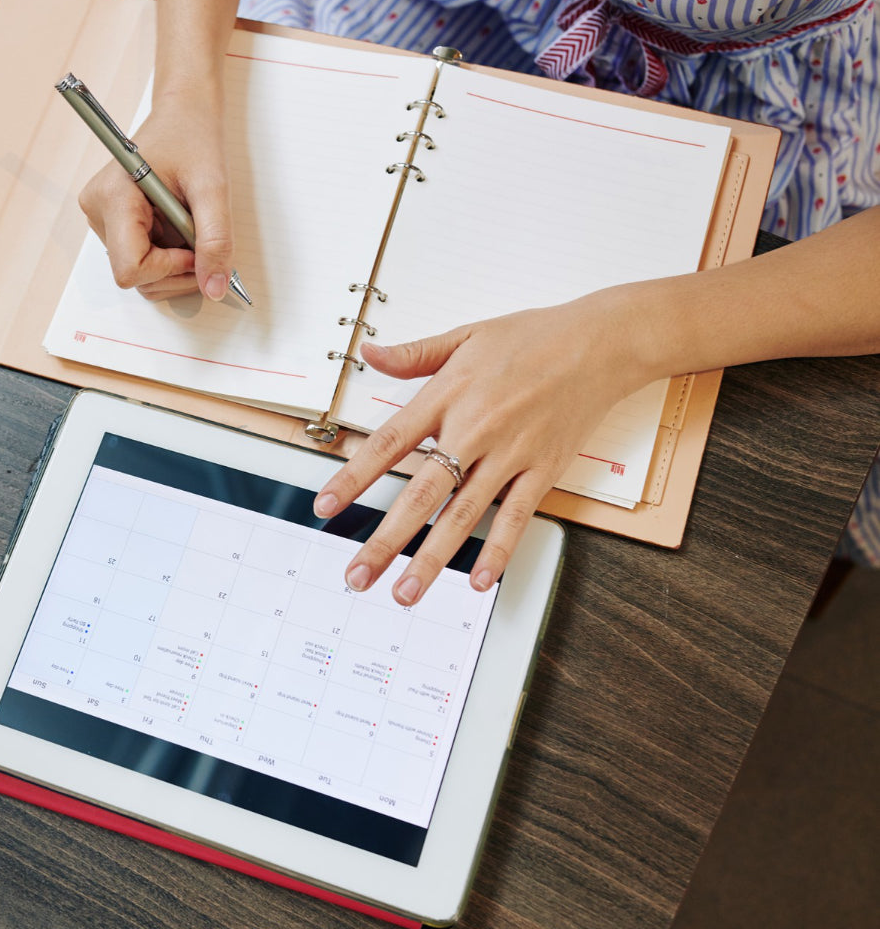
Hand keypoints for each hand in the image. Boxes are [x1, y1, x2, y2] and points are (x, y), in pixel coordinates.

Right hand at [76, 94, 234, 300]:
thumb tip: (214, 287)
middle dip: (175, 268)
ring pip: (139, 271)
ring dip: (173, 261)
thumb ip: (215, 239)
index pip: (131, 268)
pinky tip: (177, 225)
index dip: (169, 269)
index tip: (195, 248)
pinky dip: (166, 253)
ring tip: (187, 224)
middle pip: (135, 275)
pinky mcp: (112, 222)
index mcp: (113, 197)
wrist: (184, 112)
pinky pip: (140, 257)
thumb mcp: (213, 187)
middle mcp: (98, 211)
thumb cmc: (193, 137)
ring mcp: (102, 218)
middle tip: (199, 236)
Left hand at [312, 288, 657, 604]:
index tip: (325, 506)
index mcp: (447, 396)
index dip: (353, 478)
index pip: (388, 444)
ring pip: (462, 516)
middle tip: (358, 574)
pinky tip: (478, 581)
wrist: (602, 343)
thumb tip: (369, 354)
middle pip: (420, 494)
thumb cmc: (535, 337)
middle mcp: (474, 430)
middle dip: (385, 540)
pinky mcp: (543, 471)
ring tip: (405, 592)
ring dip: (431, 559)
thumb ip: (414, 354)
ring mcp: (510, 455)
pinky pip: (516, 518)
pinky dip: (498, 551)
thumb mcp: (465, 335)